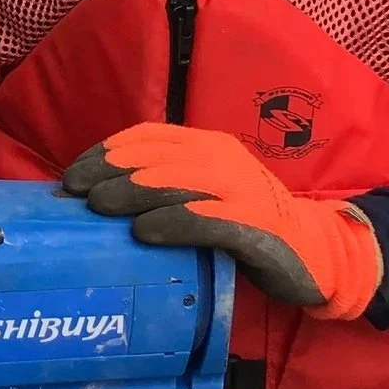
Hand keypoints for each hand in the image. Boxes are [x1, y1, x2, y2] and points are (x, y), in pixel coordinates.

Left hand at [61, 123, 382, 319]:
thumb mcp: (203, 194)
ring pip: (178, 181)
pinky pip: (208, 219)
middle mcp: (224, 159)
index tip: (73, 173)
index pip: (148, 136)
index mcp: (208, 145)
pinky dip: (173, 222)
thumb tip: (96, 196)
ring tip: (98, 206)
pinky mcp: (256, 225)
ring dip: (132, 192)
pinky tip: (144, 231)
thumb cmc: (245, 223)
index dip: (107, 151)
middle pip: (156, 156)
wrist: (315, 252)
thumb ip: (163, 187)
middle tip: (74, 191)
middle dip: (109, 171)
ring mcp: (242, 190)